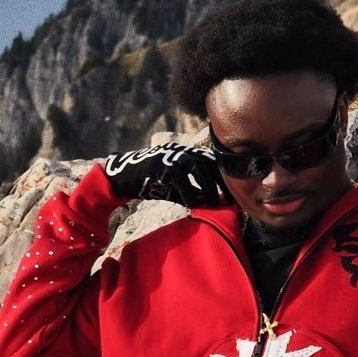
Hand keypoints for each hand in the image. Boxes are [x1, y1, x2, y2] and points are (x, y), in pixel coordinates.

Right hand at [103, 142, 227, 206]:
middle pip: (208, 161)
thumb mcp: (173, 186)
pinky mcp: (159, 165)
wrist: (123, 175)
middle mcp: (181, 151)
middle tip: (230, 199)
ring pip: (196, 166)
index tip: (234, 191)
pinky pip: (179, 178)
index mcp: (186, 153)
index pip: (212, 160)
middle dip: (221, 180)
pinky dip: (188, 192)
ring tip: (214, 203)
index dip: (224, 175)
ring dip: (208, 185)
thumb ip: (190, 192)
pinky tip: (193, 204)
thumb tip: (208, 205)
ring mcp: (170, 156)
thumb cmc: (151, 182)